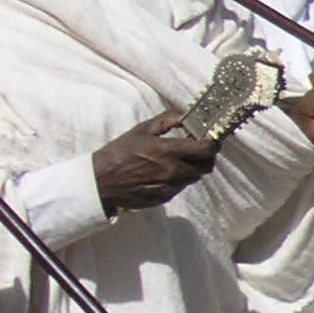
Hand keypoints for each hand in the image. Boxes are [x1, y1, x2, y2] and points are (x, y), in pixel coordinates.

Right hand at [90, 110, 219, 214]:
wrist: (100, 181)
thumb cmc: (119, 152)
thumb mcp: (141, 130)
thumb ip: (167, 120)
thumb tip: (186, 115)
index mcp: (167, 151)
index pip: (206, 150)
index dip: (213, 144)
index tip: (212, 140)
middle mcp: (172, 170)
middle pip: (205, 166)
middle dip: (206, 157)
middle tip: (199, 150)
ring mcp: (169, 186)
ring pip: (194, 177)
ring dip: (192, 168)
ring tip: (178, 161)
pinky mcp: (164, 197)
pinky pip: (180, 187)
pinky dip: (179, 179)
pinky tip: (165, 173)